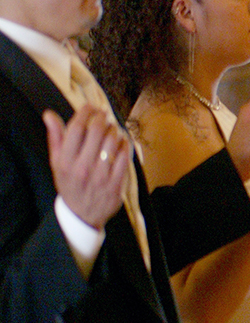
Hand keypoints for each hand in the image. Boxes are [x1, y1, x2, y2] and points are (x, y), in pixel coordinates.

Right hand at [44, 106, 129, 229]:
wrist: (81, 214)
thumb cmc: (70, 183)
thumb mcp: (57, 163)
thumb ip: (55, 138)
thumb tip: (49, 114)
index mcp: (64, 162)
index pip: (76, 128)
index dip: (85, 112)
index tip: (90, 107)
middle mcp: (81, 168)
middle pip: (96, 131)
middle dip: (102, 118)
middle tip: (104, 115)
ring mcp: (100, 176)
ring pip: (112, 141)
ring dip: (114, 130)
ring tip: (112, 128)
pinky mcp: (116, 183)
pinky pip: (125, 156)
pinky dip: (126, 144)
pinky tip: (123, 141)